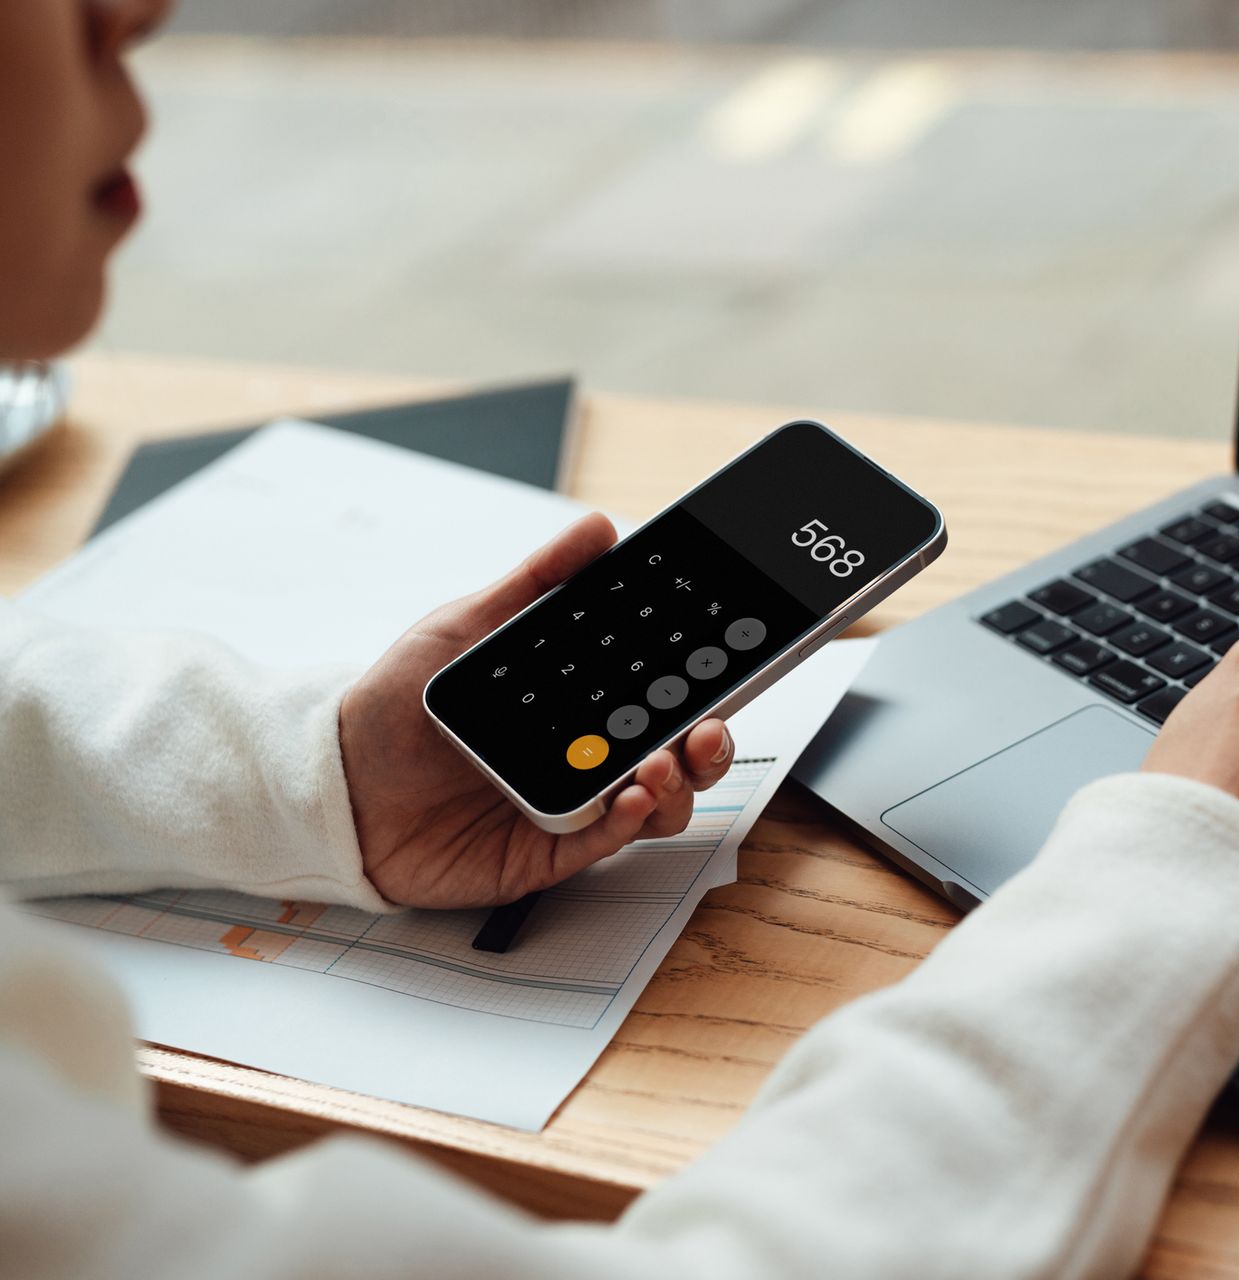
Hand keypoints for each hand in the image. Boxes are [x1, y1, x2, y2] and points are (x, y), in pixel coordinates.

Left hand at [339, 514, 733, 909]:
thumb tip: (597, 529)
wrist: (330, 783)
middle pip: (678, 758)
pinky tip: (631, 795)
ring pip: (657, 807)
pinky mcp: (545, 852)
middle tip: (707, 727)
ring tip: (659, 762)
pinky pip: (605, 844)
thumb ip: (536, 581)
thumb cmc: (395, 706)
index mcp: (578, 707)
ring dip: (676, 785)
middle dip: (709, 745)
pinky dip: (629, 821)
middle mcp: (584, 759)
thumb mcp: (467, 627)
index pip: (660, 698)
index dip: (702, 689)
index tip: (725, 665)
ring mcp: (571, 808)